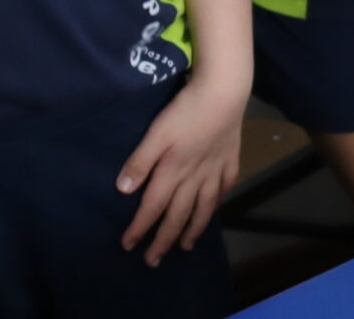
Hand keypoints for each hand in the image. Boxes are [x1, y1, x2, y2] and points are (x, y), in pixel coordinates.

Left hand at [117, 73, 247, 265]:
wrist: (224, 92)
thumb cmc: (186, 110)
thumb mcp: (156, 133)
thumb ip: (140, 162)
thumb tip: (123, 191)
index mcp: (173, 172)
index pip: (153, 207)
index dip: (140, 228)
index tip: (128, 245)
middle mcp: (195, 177)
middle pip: (178, 214)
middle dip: (164, 240)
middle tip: (154, 260)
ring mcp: (216, 168)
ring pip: (204, 206)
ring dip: (194, 228)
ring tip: (186, 245)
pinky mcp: (230, 157)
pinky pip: (226, 184)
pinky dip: (220, 198)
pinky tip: (216, 204)